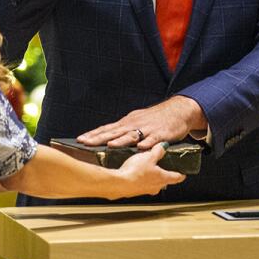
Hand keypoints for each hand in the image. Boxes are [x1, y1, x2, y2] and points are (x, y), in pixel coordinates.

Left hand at [77, 96, 207, 149]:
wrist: (178, 111)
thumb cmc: (155, 119)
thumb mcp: (136, 121)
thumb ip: (123, 131)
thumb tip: (108, 139)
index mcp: (127, 123)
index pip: (107, 129)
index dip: (94, 134)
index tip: (80, 139)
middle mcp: (135, 125)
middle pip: (115, 132)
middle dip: (100, 138)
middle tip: (86, 142)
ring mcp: (147, 129)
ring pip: (132, 135)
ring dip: (121, 141)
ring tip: (111, 145)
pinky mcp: (161, 134)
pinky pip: (153, 140)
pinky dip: (147, 143)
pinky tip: (141, 147)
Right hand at [113, 143, 185, 197]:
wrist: (118, 184)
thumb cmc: (136, 171)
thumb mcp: (149, 156)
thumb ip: (158, 151)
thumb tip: (164, 146)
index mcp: (163, 178)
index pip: (176, 177)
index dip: (181, 174)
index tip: (184, 173)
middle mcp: (155, 187)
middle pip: (164, 181)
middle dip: (164, 175)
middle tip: (164, 167)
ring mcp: (144, 190)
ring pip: (152, 184)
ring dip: (151, 177)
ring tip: (147, 168)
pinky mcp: (134, 191)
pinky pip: (141, 184)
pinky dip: (141, 179)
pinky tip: (135, 173)